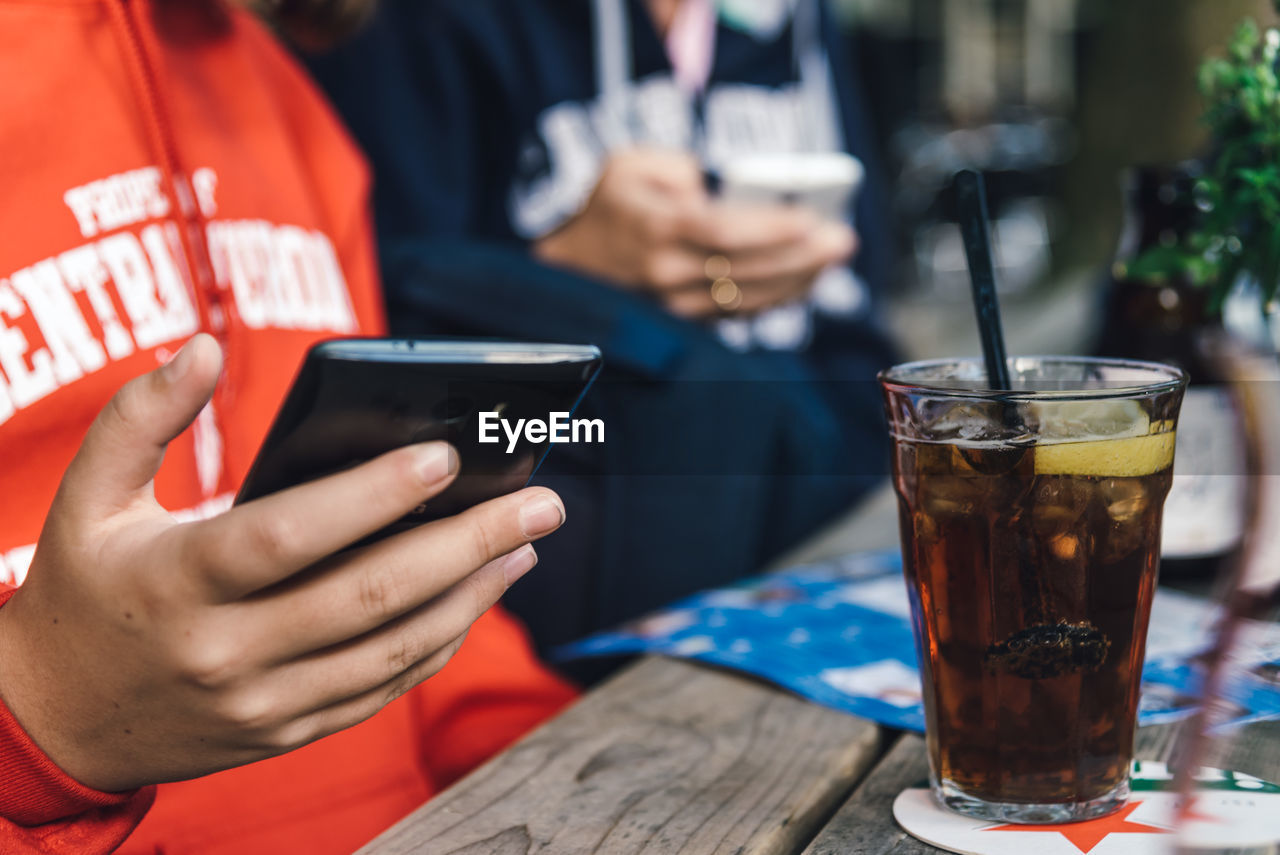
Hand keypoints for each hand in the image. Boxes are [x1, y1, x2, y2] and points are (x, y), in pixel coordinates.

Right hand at [0, 335, 565, 791]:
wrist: (54, 719)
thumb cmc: (83, 588)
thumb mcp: (86, 495)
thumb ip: (142, 416)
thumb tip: (200, 346)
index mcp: (176, 583)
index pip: (287, 537)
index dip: (370, 496)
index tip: (445, 454)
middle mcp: (225, 653)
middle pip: (368, 596)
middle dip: (467, 544)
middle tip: (540, 503)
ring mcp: (261, 703)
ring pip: (391, 650)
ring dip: (472, 596)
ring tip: (524, 544)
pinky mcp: (284, 732)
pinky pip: (380, 689)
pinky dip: (437, 644)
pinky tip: (477, 600)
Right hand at [533, 147, 856, 318]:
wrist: (571, 264)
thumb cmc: (610, 205)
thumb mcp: (628, 163)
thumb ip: (678, 165)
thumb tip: (720, 187)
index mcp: (656, 229)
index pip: (723, 232)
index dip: (770, 229)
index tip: (810, 221)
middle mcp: (667, 273)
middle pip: (745, 270)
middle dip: (800, 257)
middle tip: (842, 241)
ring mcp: (677, 305)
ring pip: (748, 299)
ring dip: (798, 281)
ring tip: (833, 259)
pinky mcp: (686, 321)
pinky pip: (740, 314)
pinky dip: (778, 299)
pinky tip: (808, 280)